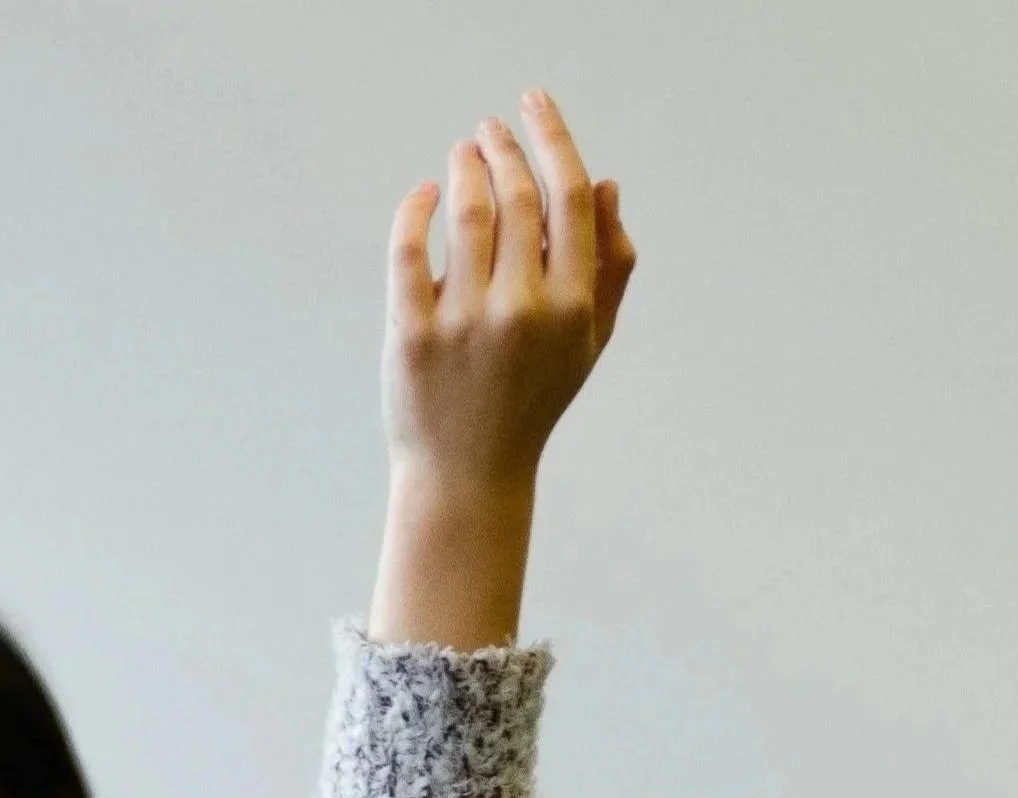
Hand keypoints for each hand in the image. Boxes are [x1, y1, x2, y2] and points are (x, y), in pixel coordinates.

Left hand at [384, 91, 634, 489]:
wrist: (470, 472)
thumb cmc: (533, 399)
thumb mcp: (587, 342)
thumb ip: (610, 266)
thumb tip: (607, 185)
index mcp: (573, 308)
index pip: (569, 198)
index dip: (551, 139)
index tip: (533, 104)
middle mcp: (523, 311)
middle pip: (516, 197)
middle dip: (502, 149)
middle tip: (489, 131)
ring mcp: (465, 322)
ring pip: (465, 212)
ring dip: (463, 168)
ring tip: (463, 155)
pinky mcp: (414, 334)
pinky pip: (408, 249)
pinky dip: (415, 207)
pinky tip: (424, 193)